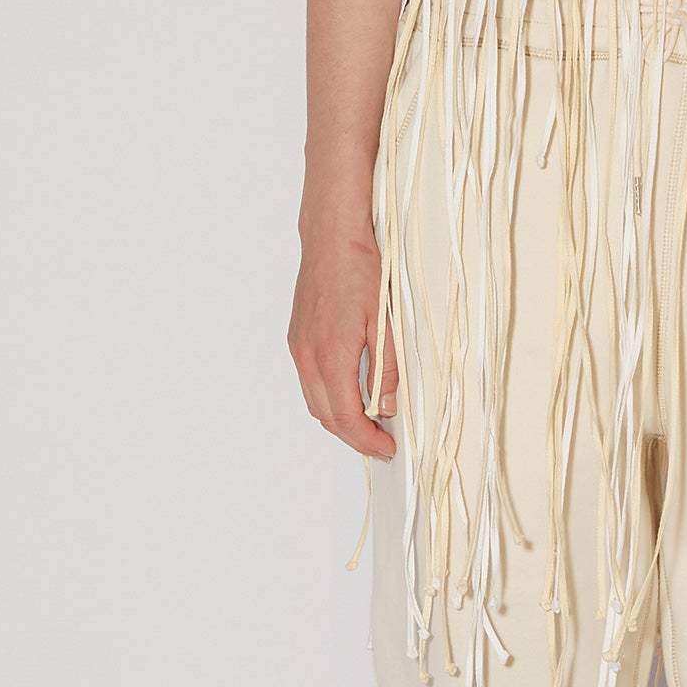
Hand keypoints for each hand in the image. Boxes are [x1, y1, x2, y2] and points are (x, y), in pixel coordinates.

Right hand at [292, 227, 398, 458]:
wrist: (332, 238)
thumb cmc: (360, 271)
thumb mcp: (385, 322)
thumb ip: (387, 368)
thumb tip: (389, 404)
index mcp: (331, 355)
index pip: (345, 417)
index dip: (366, 440)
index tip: (386, 449)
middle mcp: (308, 356)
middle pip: (326, 416)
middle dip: (353, 436)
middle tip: (380, 443)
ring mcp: (299, 347)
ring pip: (315, 401)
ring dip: (339, 419)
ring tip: (368, 424)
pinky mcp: (298, 338)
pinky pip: (310, 382)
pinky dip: (329, 397)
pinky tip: (350, 393)